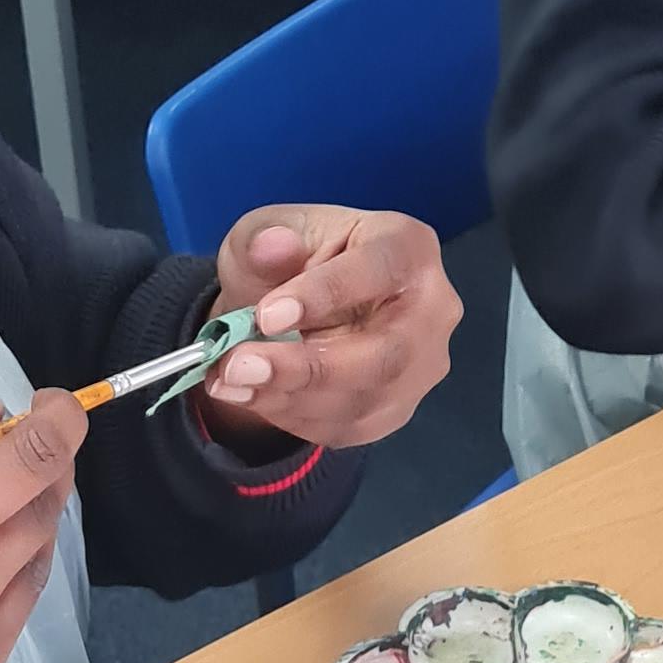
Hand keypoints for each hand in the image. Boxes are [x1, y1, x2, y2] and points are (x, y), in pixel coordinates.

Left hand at [204, 209, 459, 447]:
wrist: (291, 312)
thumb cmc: (287, 261)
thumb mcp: (261, 236)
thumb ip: (263, 242)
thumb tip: (273, 246)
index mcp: (407, 246)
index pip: (380, 270)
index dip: (326, 295)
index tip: (266, 316)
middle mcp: (432, 309)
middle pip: (384, 353)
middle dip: (305, 367)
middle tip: (238, 367)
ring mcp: (421, 365)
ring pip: (365, 398)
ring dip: (290, 397)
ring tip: (231, 383)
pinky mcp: (399, 407)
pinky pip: (351, 427)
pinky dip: (295, 418)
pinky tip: (255, 398)